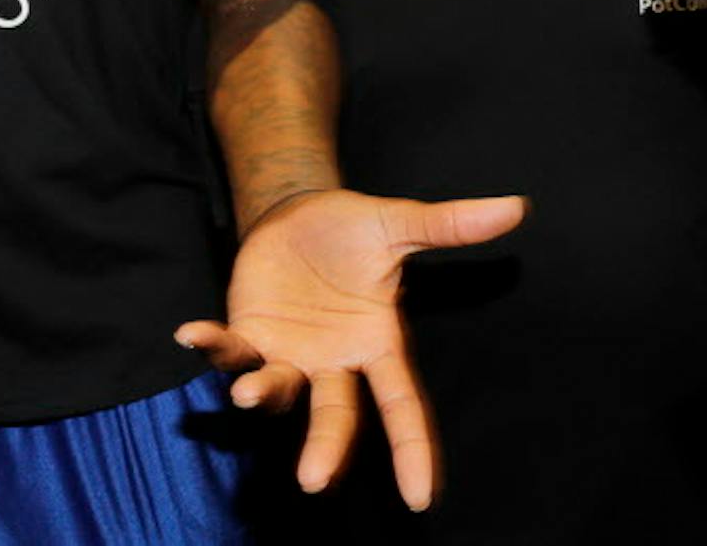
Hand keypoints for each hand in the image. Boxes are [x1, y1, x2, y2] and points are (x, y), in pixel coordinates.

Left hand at [174, 188, 524, 510]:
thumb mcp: (398, 224)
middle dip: (326, 448)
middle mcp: (335, 362)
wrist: (297, 213)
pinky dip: (211, 347)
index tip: (421, 499)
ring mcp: (290, 355)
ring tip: (247, 393)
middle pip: (336, 416)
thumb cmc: (352, 229)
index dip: (412, 449)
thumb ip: (449, 225)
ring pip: (278, 390)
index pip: (402, 405)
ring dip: (262, 392)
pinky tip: (190, 335)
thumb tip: (516, 207)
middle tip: (313, 479)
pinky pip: (229, 351)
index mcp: (378, 344)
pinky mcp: (250, 336)